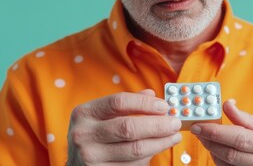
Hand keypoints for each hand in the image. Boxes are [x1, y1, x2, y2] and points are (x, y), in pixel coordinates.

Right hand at [67, 89, 181, 165]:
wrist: (76, 165)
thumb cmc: (94, 136)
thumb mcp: (101, 116)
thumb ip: (126, 104)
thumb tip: (152, 94)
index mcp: (84, 113)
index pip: (119, 102)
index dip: (145, 103)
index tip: (165, 106)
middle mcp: (83, 134)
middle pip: (129, 127)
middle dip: (158, 125)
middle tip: (175, 123)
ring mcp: (90, 157)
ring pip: (135, 150)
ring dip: (160, 143)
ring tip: (174, 137)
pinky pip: (133, 165)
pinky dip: (149, 157)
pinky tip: (157, 149)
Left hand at [190, 100, 252, 165]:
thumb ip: (248, 119)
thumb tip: (227, 105)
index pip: (242, 139)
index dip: (217, 132)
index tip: (200, 124)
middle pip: (232, 155)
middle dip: (211, 141)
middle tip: (198, 131)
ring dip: (213, 151)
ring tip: (208, 139)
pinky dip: (219, 161)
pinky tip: (218, 151)